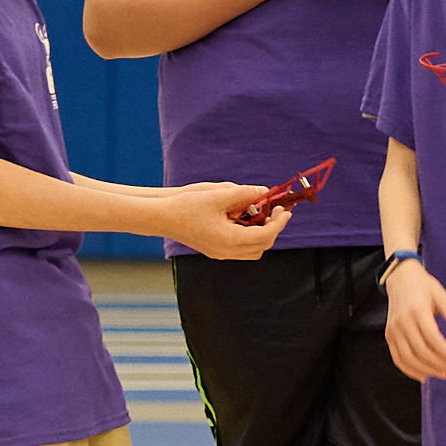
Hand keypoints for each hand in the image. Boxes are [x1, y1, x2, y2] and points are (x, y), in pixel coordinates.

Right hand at [167, 181, 285, 257]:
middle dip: (273, 228)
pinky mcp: (214, 250)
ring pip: (252, 250)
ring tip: (260, 213)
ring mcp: (219, 253)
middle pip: (262, 246)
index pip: (265, 236)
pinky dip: (249, 235)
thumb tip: (265, 192)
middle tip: (275, 209)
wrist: (160, 217)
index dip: (279, 223)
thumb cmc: (186, 206)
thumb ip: (244, 194)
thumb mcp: (218, 195)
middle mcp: (226, 251)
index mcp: (229, 240)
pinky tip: (244, 218)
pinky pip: (240, 248)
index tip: (285, 210)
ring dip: (262, 233)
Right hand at [384, 261, 445, 381]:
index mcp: (418, 310)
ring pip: (408, 358)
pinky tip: (422, 374)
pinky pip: (398, 358)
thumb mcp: (442, 296)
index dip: (445, 353)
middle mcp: (403, 321)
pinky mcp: (389, 336)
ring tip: (440, 373)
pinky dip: (409, 370)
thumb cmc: (422, 286)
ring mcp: (394, 330)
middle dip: (438, 364)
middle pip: (420, 350)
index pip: (432, 338)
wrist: (401, 278)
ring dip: (425, 369)